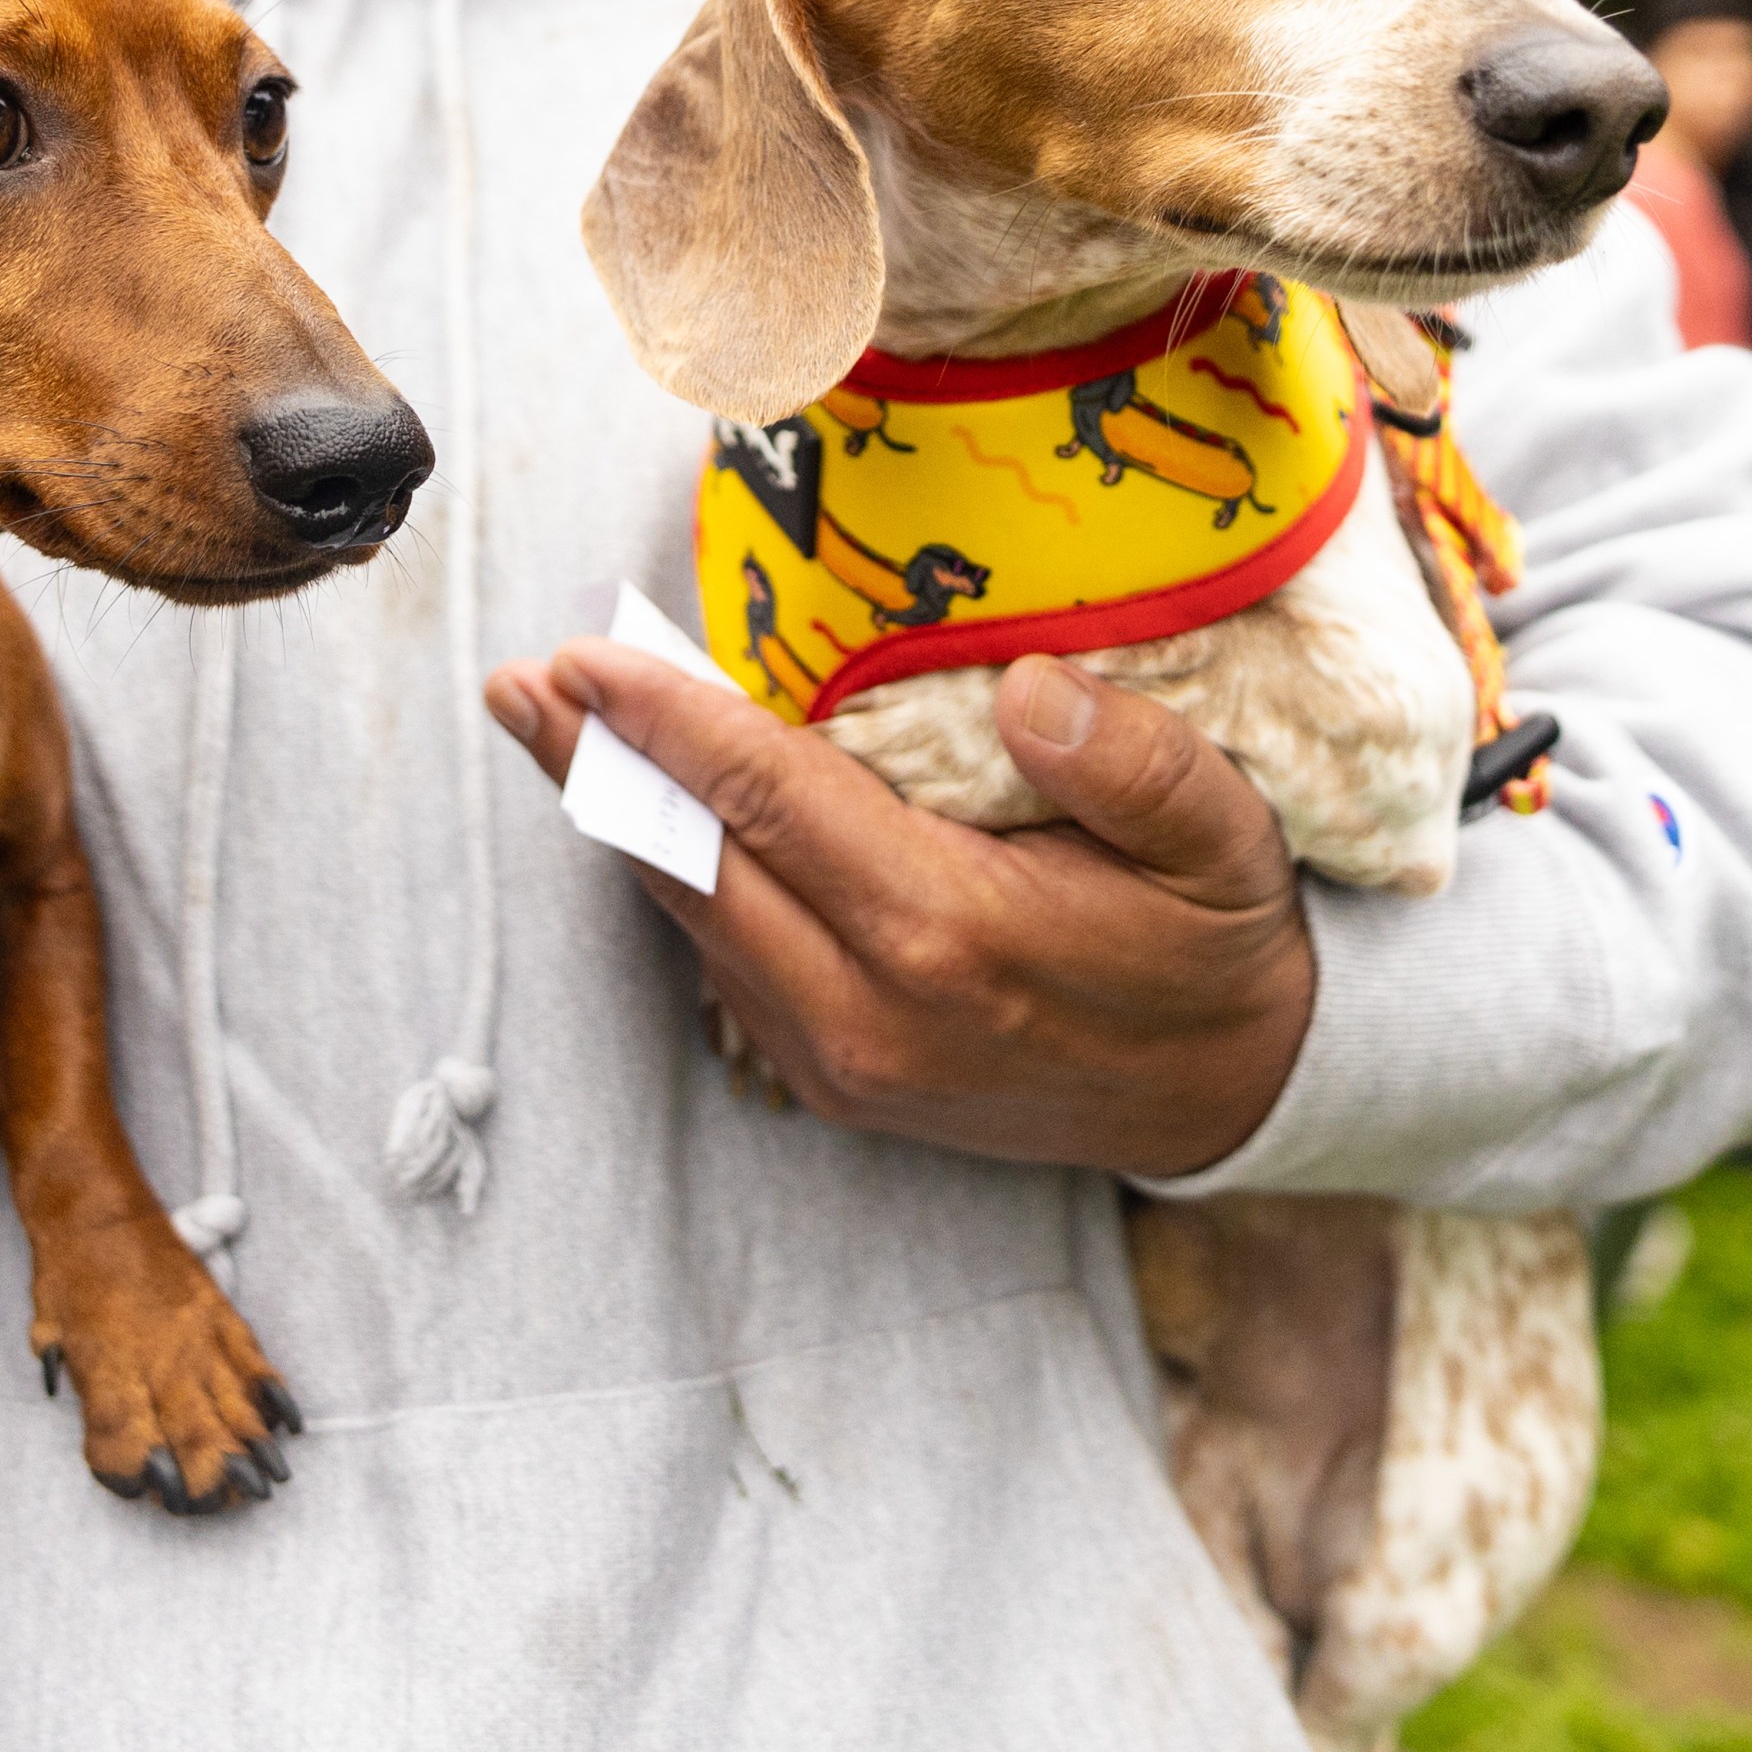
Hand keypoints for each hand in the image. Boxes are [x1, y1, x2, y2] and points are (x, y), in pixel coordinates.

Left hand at [482, 647, 1312, 1177]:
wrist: (1232, 1097)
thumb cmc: (1217, 946)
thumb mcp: (1221, 838)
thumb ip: (1129, 758)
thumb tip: (1023, 682)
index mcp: (947, 933)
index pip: (766, 799)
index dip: (663, 720)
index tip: (583, 655)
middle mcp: (869, 1010)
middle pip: (692, 863)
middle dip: (596, 767)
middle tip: (519, 684)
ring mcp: (842, 1061)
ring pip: (695, 920)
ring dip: (620, 823)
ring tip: (555, 731)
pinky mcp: (837, 1084)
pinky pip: (727, 967)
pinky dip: (680, 884)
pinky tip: (651, 819)